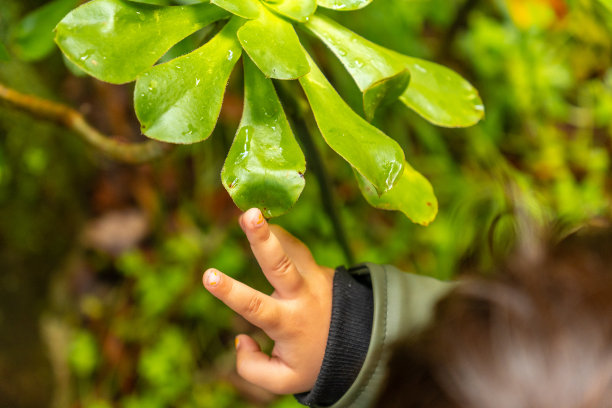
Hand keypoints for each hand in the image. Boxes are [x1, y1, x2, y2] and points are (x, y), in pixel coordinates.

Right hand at [202, 208, 333, 393]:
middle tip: (249, 214)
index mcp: (289, 322)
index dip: (231, 291)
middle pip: (282, 264)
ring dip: (273, 230)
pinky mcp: (322, 270)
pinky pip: (298, 251)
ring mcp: (315, 279)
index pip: (256, 306)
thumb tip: (241, 338)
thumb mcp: (283, 378)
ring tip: (252, 214)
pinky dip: (282, 238)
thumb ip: (252, 366)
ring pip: (293, 249)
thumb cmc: (314, 362)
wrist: (361, 347)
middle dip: (263, 238)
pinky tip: (267, 229)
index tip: (208, 275)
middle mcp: (302, 296)